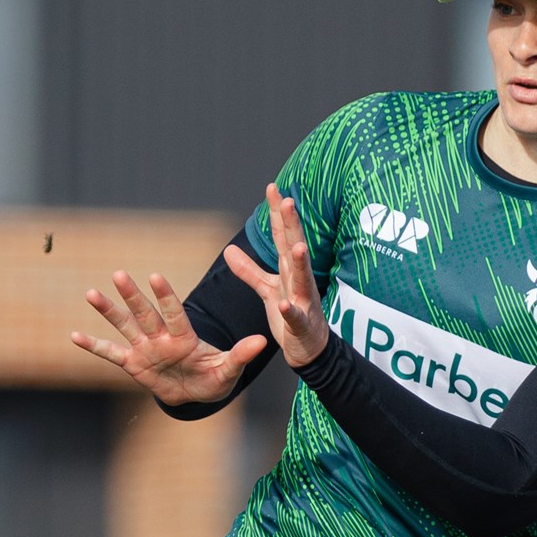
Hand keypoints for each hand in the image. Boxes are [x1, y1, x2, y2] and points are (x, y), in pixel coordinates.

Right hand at [70, 270, 267, 405]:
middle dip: (132, 296)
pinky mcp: (134, 364)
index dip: (165, 296)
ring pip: (125, 326)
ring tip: (91, 293)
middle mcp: (161, 338)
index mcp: (184, 337)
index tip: (156, 276)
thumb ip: (240, 355)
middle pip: (145, 313)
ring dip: (108, 311)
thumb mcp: (229, 369)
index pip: (174, 313)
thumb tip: (261, 342)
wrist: (198, 392)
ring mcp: (146, 349)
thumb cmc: (215, 378)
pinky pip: (111, 354)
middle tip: (119, 273)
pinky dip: (94, 346)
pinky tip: (74, 335)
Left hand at [223, 183, 329, 367]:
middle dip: (292, 225)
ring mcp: (303, 301)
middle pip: (294, 247)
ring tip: (296, 246)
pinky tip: (284, 303)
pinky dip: (290, 310)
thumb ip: (249, 270)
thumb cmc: (291, 315)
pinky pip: (294, 316)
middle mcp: (299, 280)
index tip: (273, 188)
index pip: (282, 236)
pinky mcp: (301, 324)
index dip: (277, 213)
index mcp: (289, 270)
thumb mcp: (267, 289)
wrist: (308, 348)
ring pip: (302, 278)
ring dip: (300, 262)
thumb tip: (228, 250)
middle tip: (288, 200)